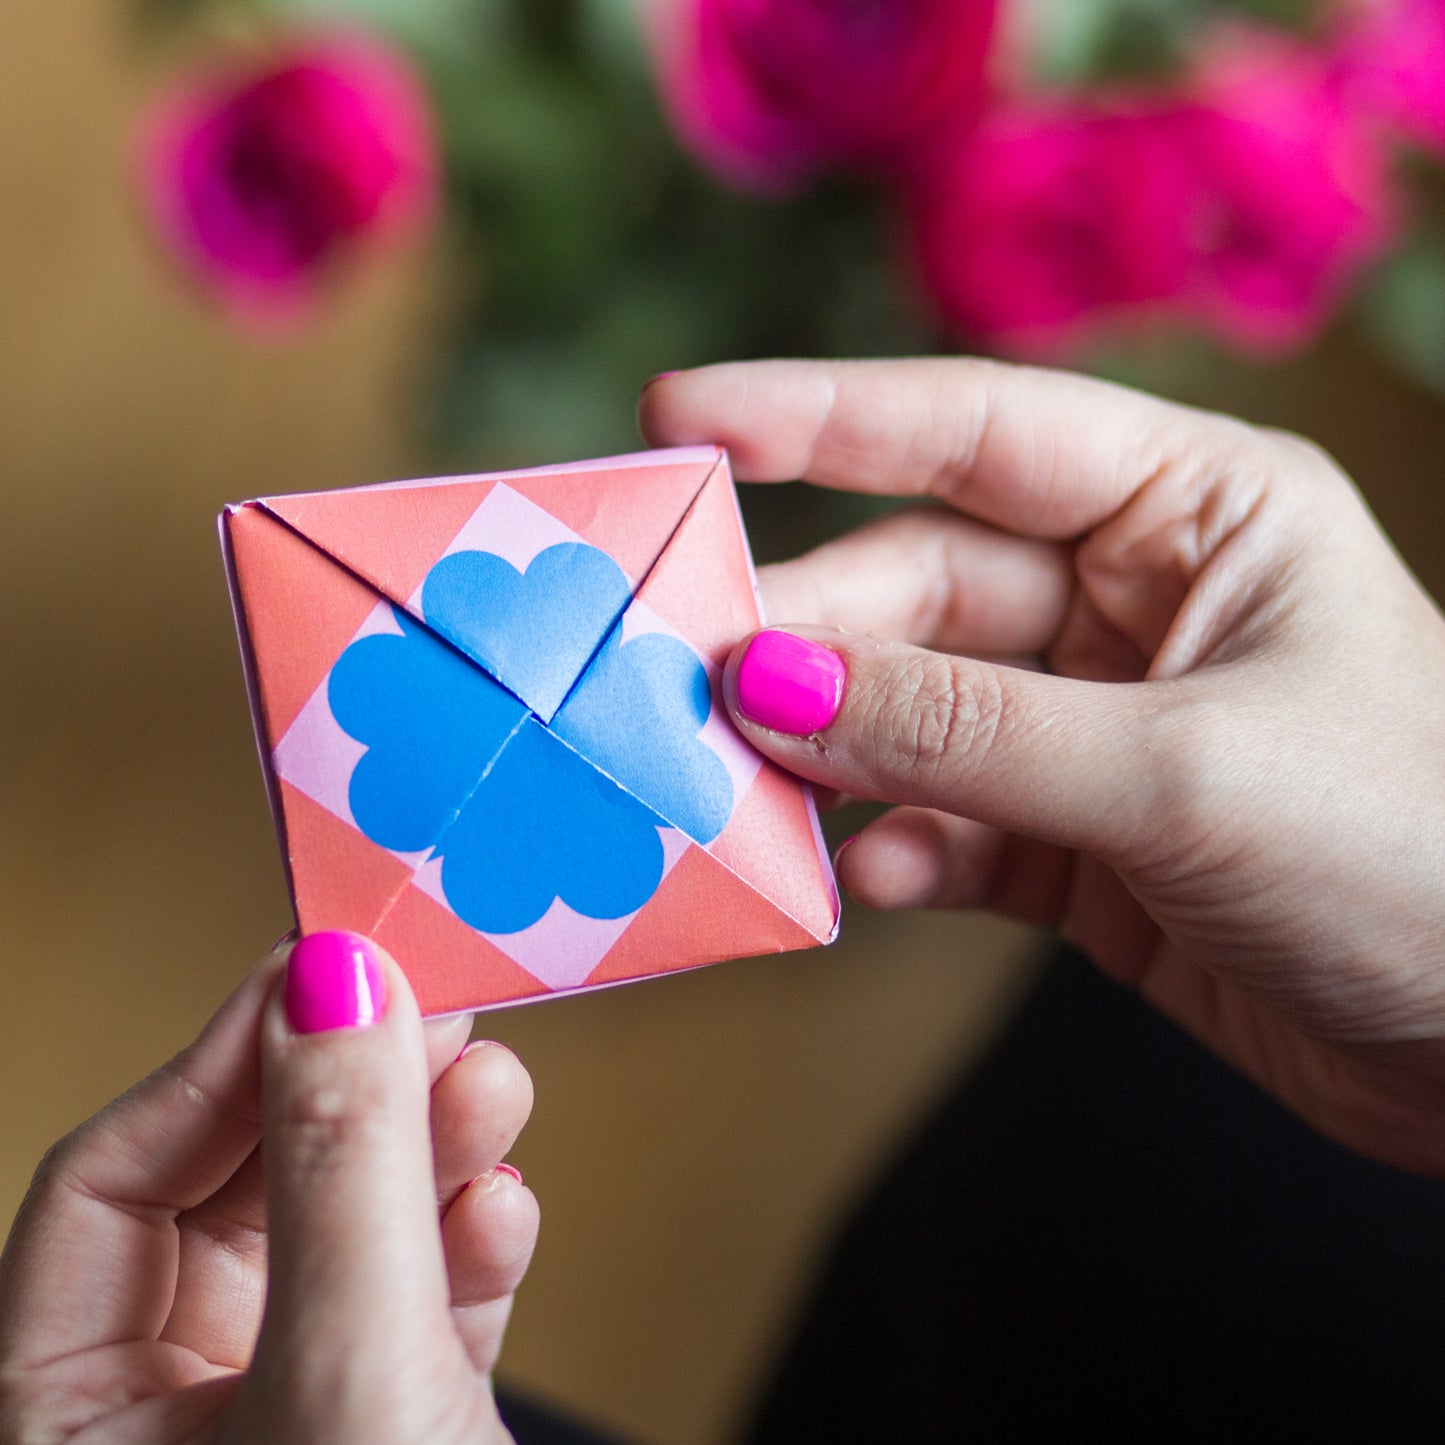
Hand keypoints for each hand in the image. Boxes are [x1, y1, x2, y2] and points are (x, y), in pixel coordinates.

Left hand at [0, 932, 537, 1443]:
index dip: (218, 1062)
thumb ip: (340, 1174)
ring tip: (492, 1089)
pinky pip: (413, 1291)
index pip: (106, 1183)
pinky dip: (466, 1237)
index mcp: (74, 1419)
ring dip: (429, 1150)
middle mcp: (166, 1406)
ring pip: (339, 1227)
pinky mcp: (390, 1417)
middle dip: (347, 1095)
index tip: (326, 973)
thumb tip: (339, 982)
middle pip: (239, 1187)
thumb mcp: (351, 1377)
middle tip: (428, 1005)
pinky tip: (503, 1206)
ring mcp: (286, 1410)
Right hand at [642, 358, 1444, 1175]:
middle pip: (917, 589)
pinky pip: (945, 823)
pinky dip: (897, 850)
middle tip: (684, 681)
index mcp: (1192, 512)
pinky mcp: (1074, 840)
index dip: (819, 415)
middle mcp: (1129, 601)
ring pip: (911, 713)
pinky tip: (867, 880)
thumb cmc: (1411, 854)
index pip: (977, 431)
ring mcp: (1092, 725)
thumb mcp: (1180, 775)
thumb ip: (968, 731)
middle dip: (807, 637)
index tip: (682, 411)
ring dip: (829, 756)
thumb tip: (773, 684)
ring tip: (740, 791)